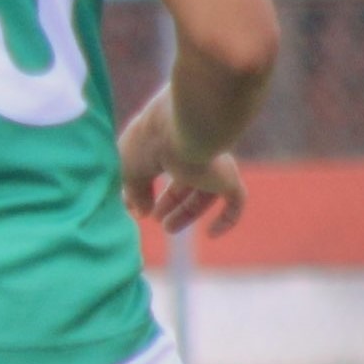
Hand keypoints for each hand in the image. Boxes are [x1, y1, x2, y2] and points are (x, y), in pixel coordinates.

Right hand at [119, 90, 247, 237]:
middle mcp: (191, 150)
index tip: (134, 204)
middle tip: (155, 218)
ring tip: (168, 229)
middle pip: (183, 181)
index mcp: (166, 140)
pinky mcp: (229, 178)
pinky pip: (234, 202)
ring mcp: (212, 165)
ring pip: (204, 193)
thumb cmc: (149, 143)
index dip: (146, 186)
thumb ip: (133, 193)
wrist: (185, 129)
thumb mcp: (129, 169)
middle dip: (169, 201)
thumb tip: (141, 213)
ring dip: (187, 213)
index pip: (159, 165)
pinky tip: (212, 235)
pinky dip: (225, 220)